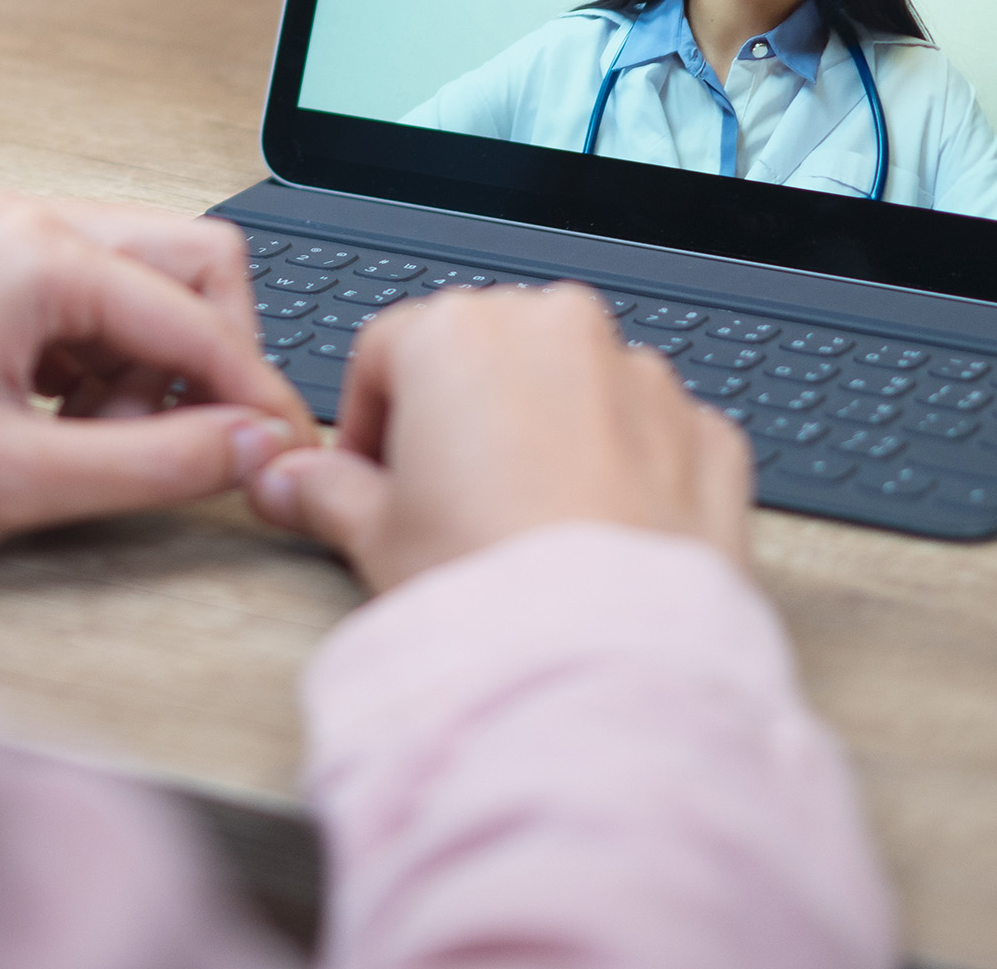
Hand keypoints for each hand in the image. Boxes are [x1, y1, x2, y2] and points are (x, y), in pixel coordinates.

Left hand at [0, 194, 321, 570]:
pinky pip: (85, 304)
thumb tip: (255, 448)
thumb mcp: (19, 481)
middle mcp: (24, 221)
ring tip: (92, 449)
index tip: (283, 461)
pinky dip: (99, 366)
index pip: (201, 316)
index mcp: (38, 252)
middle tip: (175, 449)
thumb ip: (158, 464)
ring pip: (139, 286)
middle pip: (188, 268)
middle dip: (204, 362)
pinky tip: (60, 430)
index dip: (254, 396)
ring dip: (148, 369)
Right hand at [243, 283, 750, 594]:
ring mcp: (642, 377)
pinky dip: (623, 471)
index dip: (368, 421)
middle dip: (463, 419)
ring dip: (548, 437)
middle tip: (444, 507)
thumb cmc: (490, 591)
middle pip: (486, 355)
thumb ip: (324, 492)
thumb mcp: (376, 539)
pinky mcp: (707, 435)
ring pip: (574, 389)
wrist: (606, 667)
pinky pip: (649, 435)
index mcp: (461, 332)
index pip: (386, 351)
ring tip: (525, 532)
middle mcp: (558, 329)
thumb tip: (289, 482)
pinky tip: (594, 539)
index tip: (368, 478)